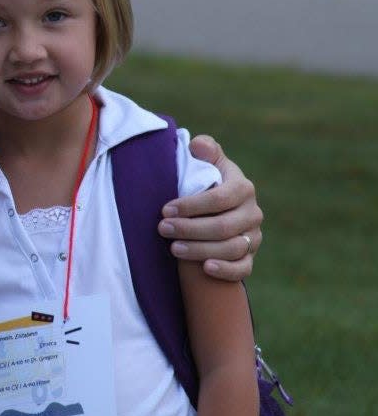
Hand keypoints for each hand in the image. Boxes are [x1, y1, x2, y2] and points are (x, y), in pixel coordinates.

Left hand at [158, 135, 262, 280]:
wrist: (216, 210)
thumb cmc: (206, 183)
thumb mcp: (207, 163)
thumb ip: (205, 150)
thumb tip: (198, 145)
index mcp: (243, 188)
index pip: (220, 198)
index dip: (192, 205)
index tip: (165, 210)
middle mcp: (253, 213)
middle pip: (224, 226)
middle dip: (190, 229)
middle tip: (162, 229)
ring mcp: (253, 237)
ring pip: (231, 248)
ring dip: (201, 250)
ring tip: (173, 248)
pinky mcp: (249, 258)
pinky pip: (243, 269)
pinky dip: (226, 270)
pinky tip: (205, 268)